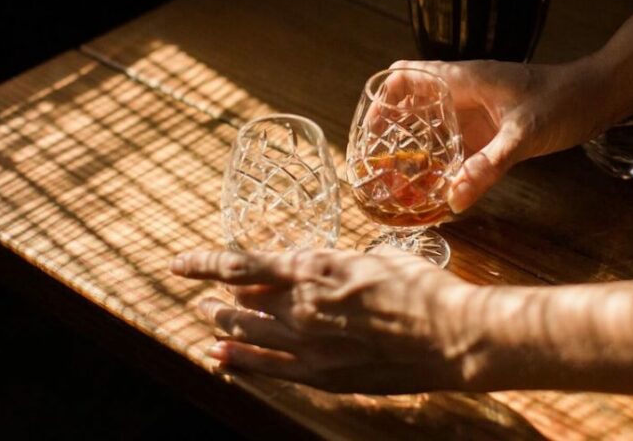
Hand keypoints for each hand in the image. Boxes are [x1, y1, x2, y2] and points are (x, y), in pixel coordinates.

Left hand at [170, 247, 481, 393]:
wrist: (452, 336)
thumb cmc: (421, 288)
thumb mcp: (371, 257)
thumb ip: (332, 264)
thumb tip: (310, 266)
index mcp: (313, 269)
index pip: (242, 265)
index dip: (205, 264)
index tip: (180, 263)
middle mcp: (302, 307)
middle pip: (241, 303)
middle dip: (216, 299)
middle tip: (201, 298)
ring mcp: (310, 345)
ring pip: (248, 335)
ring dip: (223, 326)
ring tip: (206, 321)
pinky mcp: (323, 375)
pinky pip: (269, 368)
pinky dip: (240, 363)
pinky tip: (221, 360)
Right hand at [392, 58, 612, 212]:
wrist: (598, 96)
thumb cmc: (563, 101)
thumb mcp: (523, 135)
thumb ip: (488, 165)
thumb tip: (455, 199)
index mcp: (462, 79)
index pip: (405, 76)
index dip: (381, 99)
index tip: (368, 131)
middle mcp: (463, 92)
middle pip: (411, 101)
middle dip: (389, 127)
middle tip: (374, 162)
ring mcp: (476, 111)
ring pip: (431, 123)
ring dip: (413, 144)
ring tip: (394, 175)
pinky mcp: (490, 129)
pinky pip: (454, 142)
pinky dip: (439, 159)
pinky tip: (435, 183)